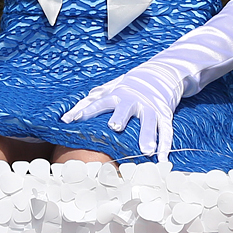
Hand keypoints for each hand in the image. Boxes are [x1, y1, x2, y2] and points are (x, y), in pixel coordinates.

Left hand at [62, 59, 185, 165]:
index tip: (73, 119)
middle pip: (125, 108)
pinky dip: (165, 146)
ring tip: (146, 151)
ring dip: (148, 136)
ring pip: (150, 122)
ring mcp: (151, 107)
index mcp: (117, 94)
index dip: (86, 110)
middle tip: (115, 126)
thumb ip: (89, 102)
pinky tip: (163, 160)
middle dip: (120, 117)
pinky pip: (166, 131)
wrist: (161, 72)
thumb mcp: (109, 89)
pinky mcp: (165, 114)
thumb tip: (66, 118)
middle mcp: (133, 100)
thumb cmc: (129, 86)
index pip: (99, 103)